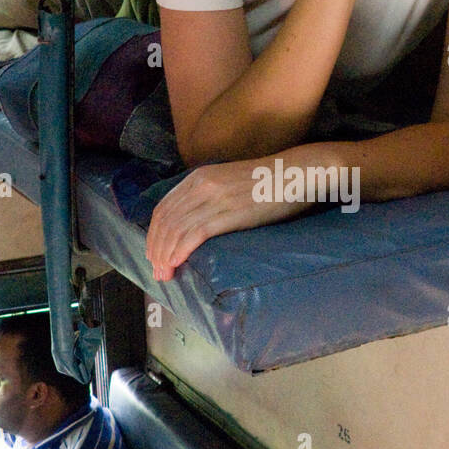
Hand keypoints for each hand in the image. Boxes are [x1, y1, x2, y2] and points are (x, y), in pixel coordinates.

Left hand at [145, 159, 303, 279]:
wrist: (294, 174)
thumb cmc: (267, 182)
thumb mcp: (228, 181)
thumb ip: (209, 196)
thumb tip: (195, 222)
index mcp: (198, 177)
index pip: (163, 208)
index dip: (153, 234)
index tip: (153, 254)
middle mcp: (201, 185)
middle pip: (165, 221)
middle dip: (156, 249)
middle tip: (157, 271)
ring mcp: (214, 198)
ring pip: (176, 229)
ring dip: (165, 255)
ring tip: (165, 274)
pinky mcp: (228, 212)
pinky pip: (195, 233)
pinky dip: (181, 250)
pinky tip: (176, 263)